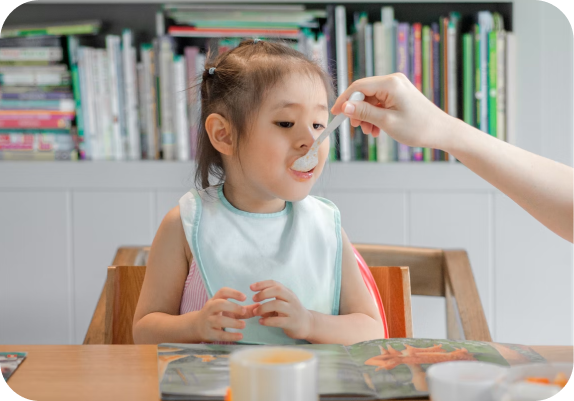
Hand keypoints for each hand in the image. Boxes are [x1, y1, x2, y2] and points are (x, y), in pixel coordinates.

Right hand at [193, 287, 259, 342]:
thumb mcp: (228, 310)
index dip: (233, 293)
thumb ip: (244, 309)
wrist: (197, 326)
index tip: (244, 297)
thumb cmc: (217, 315)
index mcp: (215, 299)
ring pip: (218, 320)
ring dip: (232, 322)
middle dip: (232, 307)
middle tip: (244, 311)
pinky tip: (240, 336)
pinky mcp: (208, 333)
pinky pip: (219, 334)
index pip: (223, 292)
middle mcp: (210, 308)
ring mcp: (208, 321)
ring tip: (243, 325)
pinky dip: (230, 335)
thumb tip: (260, 307)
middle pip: (219, 304)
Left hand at [251, 280, 313, 340]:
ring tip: (256, 312)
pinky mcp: (292, 323)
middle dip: (263, 293)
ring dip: (263, 308)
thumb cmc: (291, 312)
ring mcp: (292, 311)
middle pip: (277, 291)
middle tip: (254, 299)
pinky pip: (278, 321)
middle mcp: (291, 299)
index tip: (251, 287)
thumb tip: (253, 304)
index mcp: (287, 293)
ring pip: (277, 305)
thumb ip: (270, 301)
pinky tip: (261, 322)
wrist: (308, 324)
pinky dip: (267, 321)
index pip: (275, 284)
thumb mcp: (283, 302)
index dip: (262, 284)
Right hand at [330, 73, 454, 149]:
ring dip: (366, 115)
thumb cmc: (418, 127)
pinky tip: (376, 129)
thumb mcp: (386, 122)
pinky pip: (380, 103)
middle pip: (364, 92)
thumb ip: (364, 113)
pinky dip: (375, 115)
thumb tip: (345, 107)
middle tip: (356, 127)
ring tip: (369, 131)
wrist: (442, 132)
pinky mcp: (399, 95)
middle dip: (357, 110)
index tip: (335, 113)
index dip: (344, 100)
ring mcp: (397, 87)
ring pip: (371, 99)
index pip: (358, 86)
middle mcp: (393, 81)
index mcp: (390, 83)